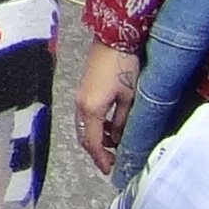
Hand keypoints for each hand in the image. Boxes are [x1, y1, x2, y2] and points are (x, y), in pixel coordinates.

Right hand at [73, 44, 138, 172]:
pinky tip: (110, 125)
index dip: (100, 158)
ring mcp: (79, 97)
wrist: (112, 39)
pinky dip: (95, 126)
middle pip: (84, 137)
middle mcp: (81, 105)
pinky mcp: (83, 91)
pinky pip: (85, 116)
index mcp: (92, 108)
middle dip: (96, 151)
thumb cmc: (123, 64)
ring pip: (84, 127)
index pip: (93, 142)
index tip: (109, 169)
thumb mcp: (129, 97)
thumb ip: (123, 121)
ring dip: (96, 138)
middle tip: (110, 161)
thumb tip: (119, 138)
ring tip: (113, 143)